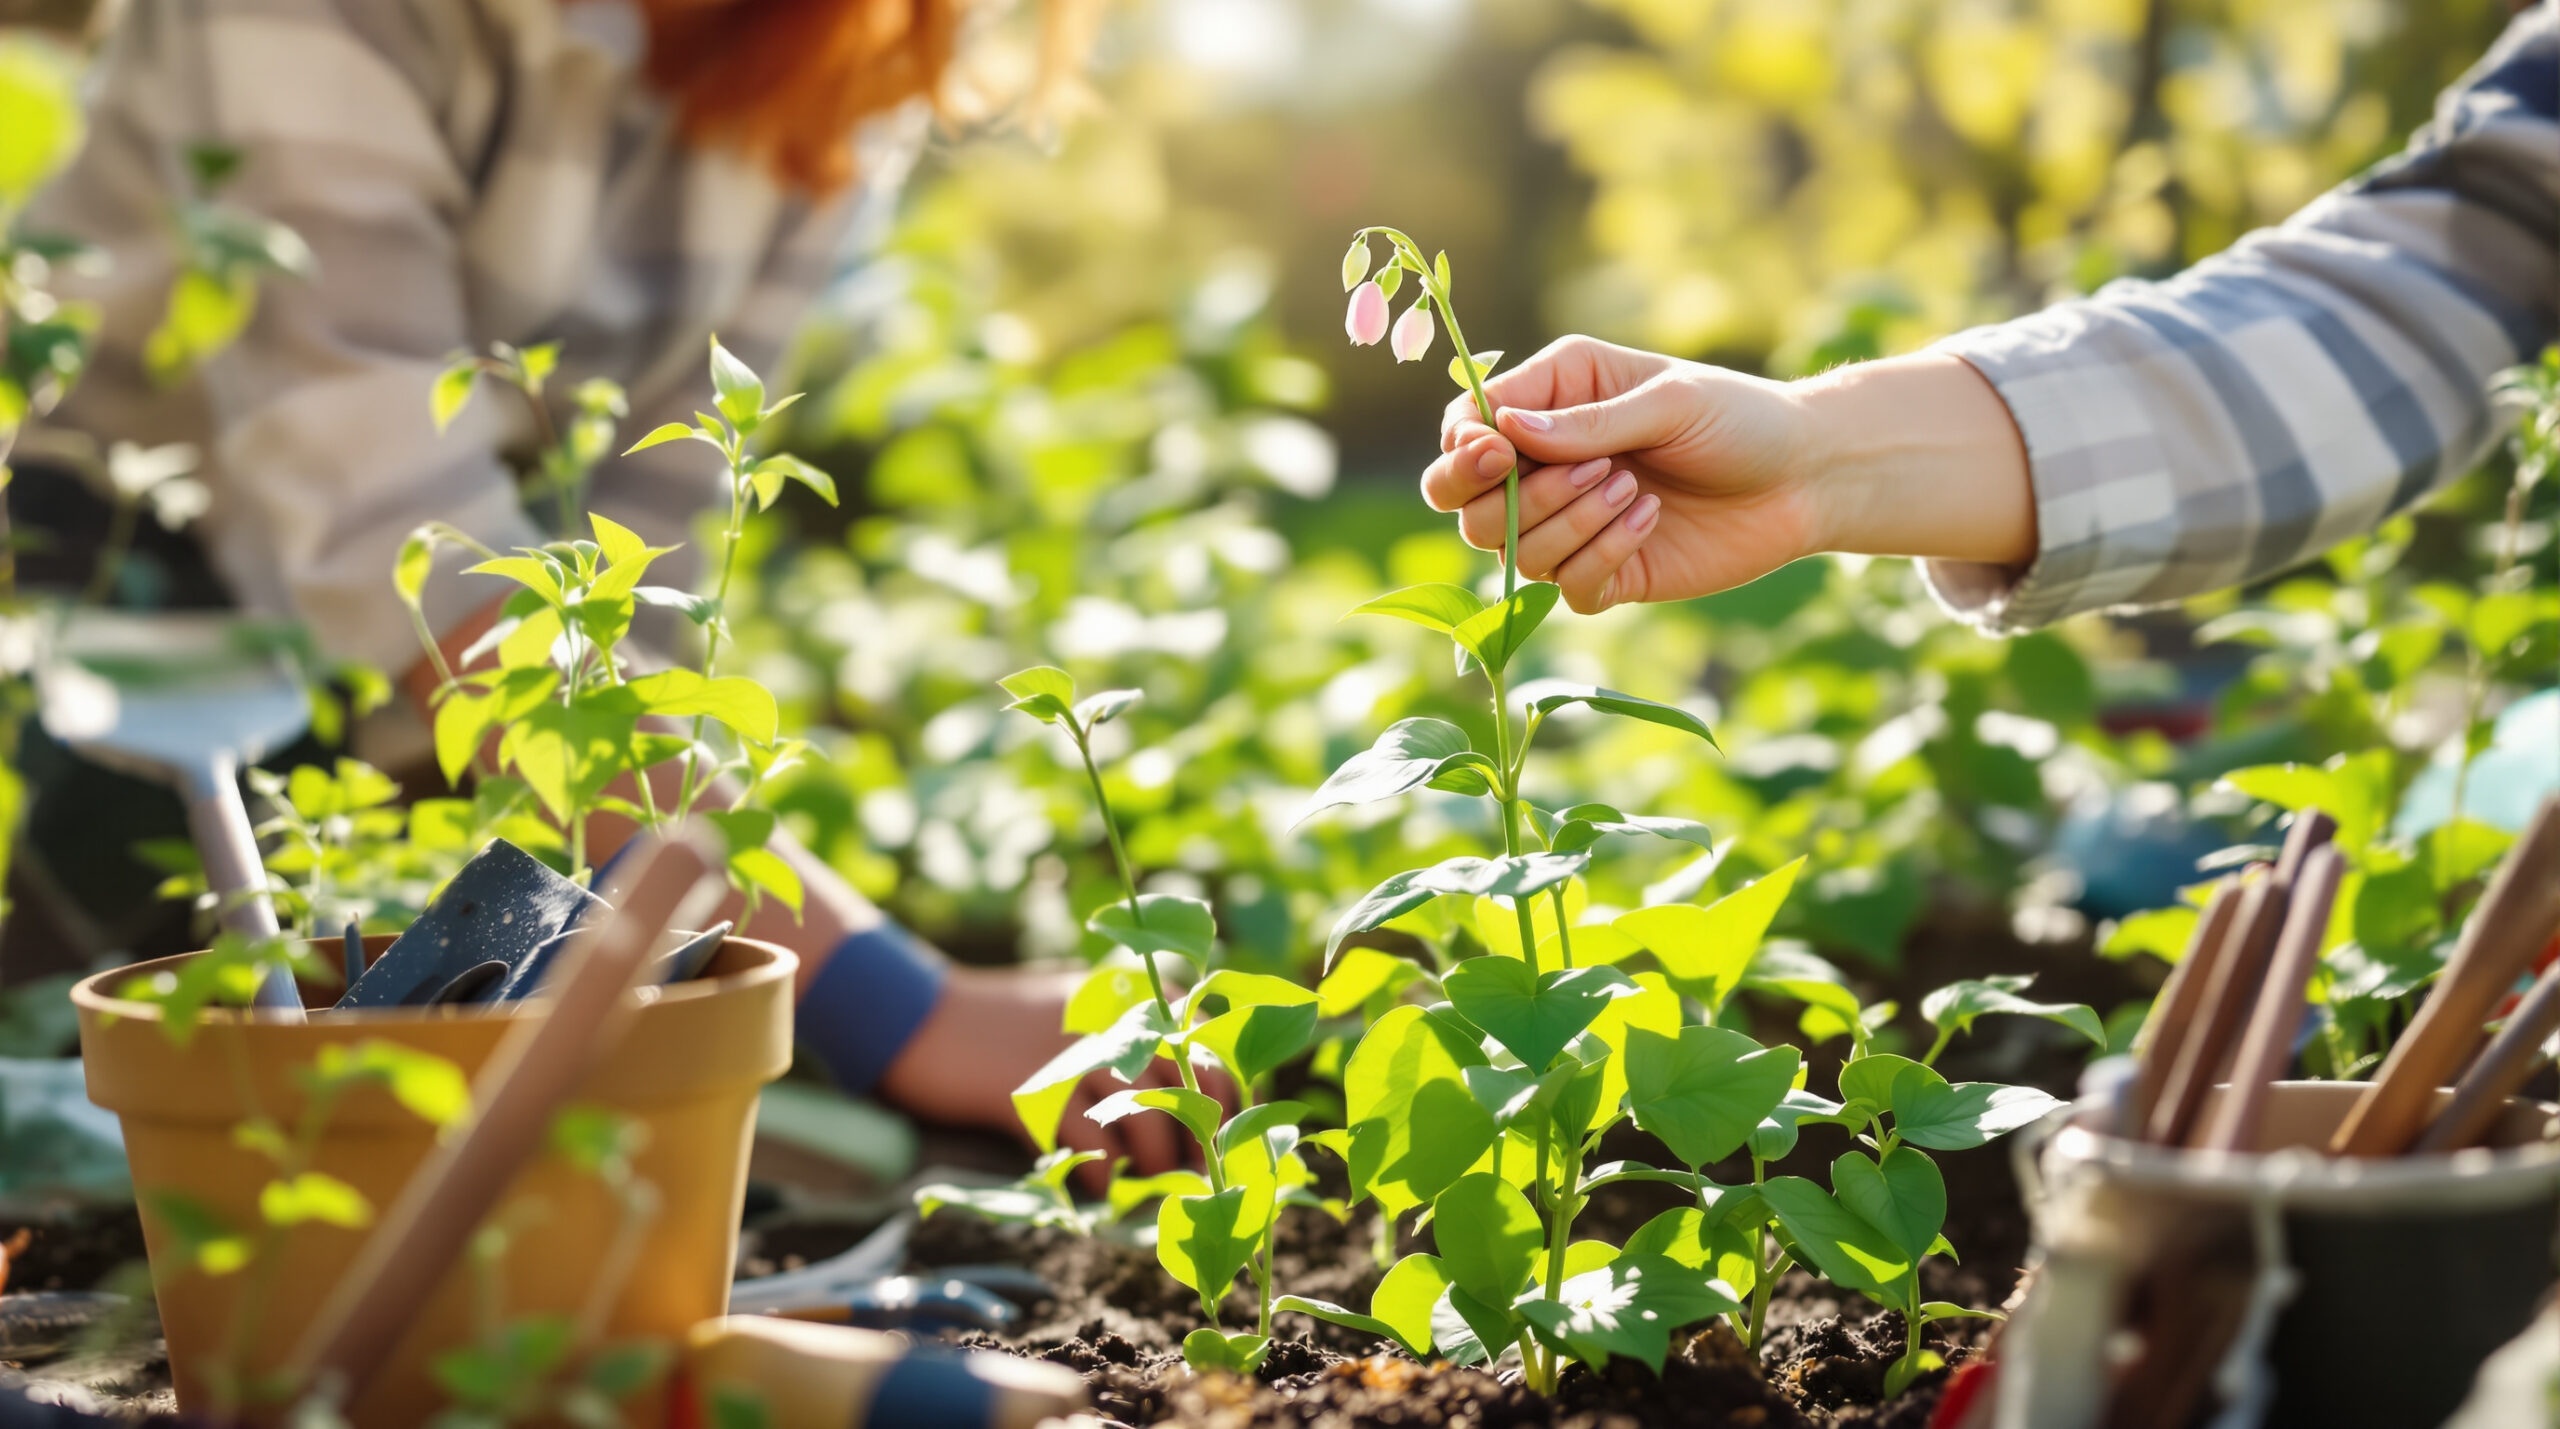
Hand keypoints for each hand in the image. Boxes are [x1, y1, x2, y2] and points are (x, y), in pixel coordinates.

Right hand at [875, 965, 1237, 1194]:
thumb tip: (1189, 1090)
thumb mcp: (1079, 1004)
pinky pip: (1091, 1147)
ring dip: (1150, 1165)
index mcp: (1127, 995)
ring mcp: (1071, 1056)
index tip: (1223, 1138)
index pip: (1208, 1046)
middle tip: (1190, 1172)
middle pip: (1188, 1087)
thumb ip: (1131, 1030)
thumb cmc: (1005, 1022)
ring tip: (1136, 1182)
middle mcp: (1110, 1021)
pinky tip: (1094, 1185)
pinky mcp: (1032, 1093)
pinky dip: (1101, 1176)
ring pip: (1146, 1121)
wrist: (922, 1019)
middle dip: (1198, 1139)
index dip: (1226, 1100)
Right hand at [1420, 338, 2034, 610]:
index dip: (1464, 450)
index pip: (1464, 430)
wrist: (1806, 478)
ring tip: (1634, 490)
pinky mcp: (1605, 575)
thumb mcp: (1668, 400)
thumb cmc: (1738, 417)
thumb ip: (1586, 421)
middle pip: (1462, 502)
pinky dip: (1600, 558)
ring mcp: (1571, 525)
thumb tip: (1503, 431)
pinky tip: (1649, 523)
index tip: (1498, 455)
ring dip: (1571, 522)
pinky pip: (1564, 588)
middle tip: (1585, 473)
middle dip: (1508, 497)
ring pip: (1512, 550)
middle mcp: (1547, 464)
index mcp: (1551, 400)